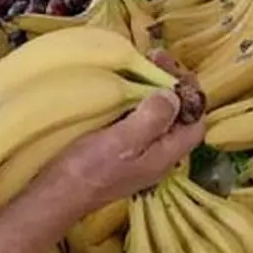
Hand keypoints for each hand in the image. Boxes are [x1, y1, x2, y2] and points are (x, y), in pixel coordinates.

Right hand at [44, 53, 204, 211]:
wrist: (57, 195)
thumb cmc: (90, 169)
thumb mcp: (123, 141)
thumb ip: (153, 118)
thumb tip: (173, 94)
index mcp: (165, 154)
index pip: (195, 122)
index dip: (192, 95)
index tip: (175, 69)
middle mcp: (156, 155)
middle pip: (177, 117)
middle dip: (170, 87)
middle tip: (154, 57)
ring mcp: (138, 154)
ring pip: (157, 117)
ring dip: (152, 91)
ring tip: (140, 64)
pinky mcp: (118, 151)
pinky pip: (136, 121)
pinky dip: (135, 102)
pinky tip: (122, 88)